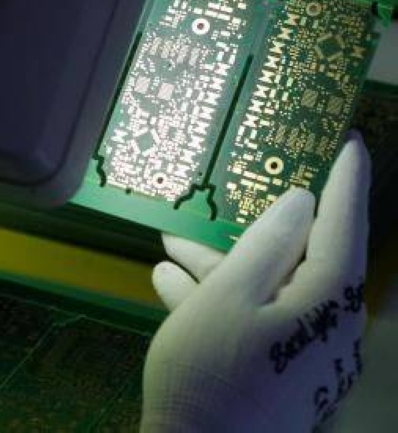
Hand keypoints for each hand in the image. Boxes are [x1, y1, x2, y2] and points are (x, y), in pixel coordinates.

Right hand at [142, 134, 369, 432]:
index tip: (349, 142)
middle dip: (255, 228)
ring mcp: (301, 356)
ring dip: (220, 266)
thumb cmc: (211, 373)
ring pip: (267, 291)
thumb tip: (301, 203)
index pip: (345, 228)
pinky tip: (170, 282)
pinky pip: (254, 321)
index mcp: (326, 304)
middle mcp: (326, 329)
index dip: (346, 182)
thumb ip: (266, 245)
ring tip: (170, 244)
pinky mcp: (276, 376)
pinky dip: (216, 300)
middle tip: (241, 187)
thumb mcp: (229, 297)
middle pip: (299, 260)